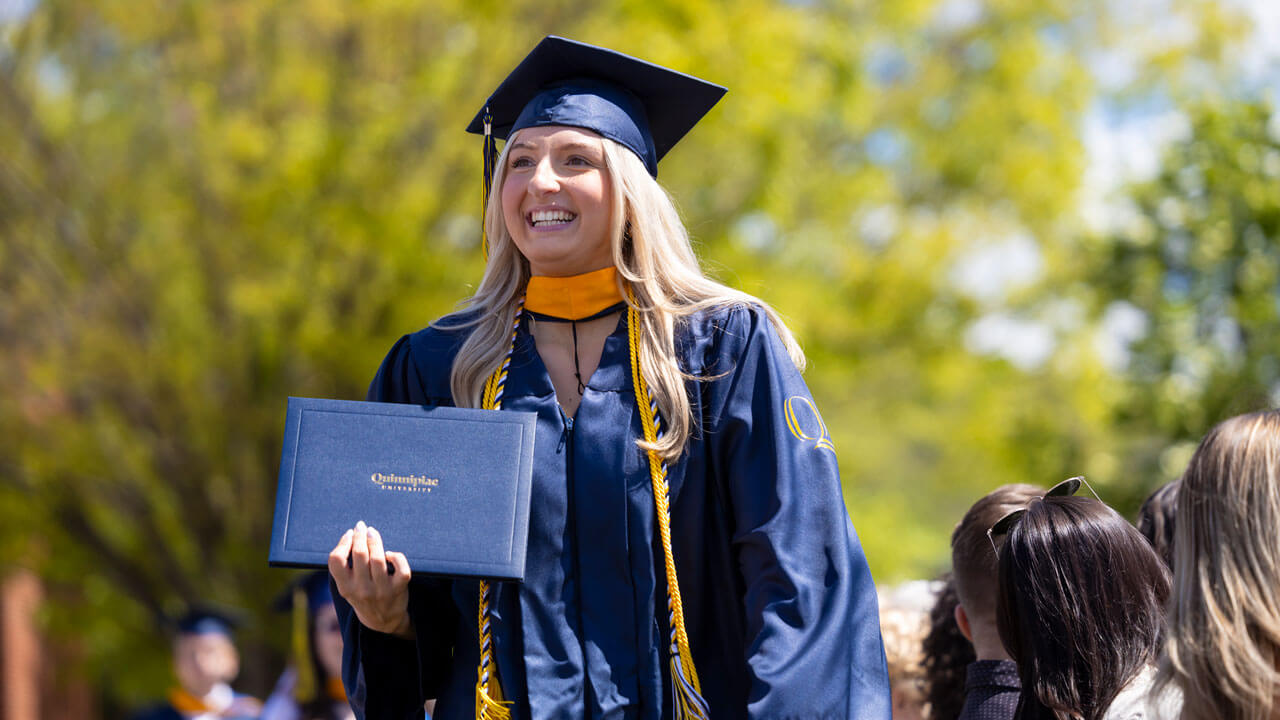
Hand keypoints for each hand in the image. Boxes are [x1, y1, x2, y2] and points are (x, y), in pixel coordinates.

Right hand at [329, 521, 413, 638]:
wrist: (383, 621)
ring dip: (375, 541)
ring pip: (378, 558)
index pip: (336, 560)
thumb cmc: (363, 595)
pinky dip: (396, 557)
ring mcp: (381, 590)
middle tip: (361, 526)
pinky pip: (400, 567)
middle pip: (359, 554)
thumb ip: (345, 568)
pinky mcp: (398, 589)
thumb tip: (351, 534)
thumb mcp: (347, 587)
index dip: (342, 543)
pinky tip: (390, 555)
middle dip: (360, 536)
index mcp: (345, 588)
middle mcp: (362, 590)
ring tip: (372, 533)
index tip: (349, 533)